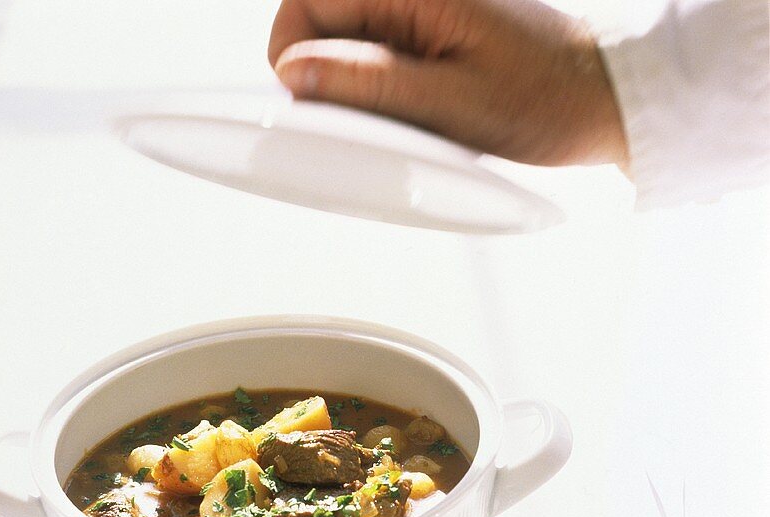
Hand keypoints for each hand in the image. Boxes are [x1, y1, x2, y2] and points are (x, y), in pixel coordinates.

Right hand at [269, 0, 628, 169]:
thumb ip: (367, 83)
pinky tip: (414, 113)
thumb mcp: (451, 104)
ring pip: (346, 39)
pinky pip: (377, 51)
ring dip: (355, 85)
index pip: (307, 1)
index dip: (294, 57)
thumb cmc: (545, 98)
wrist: (604, 97)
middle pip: (322, 18)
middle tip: (367, 122)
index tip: (310, 107)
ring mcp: (421, 5)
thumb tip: (293, 73)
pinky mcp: (430, 26)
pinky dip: (380, 88)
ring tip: (404, 119)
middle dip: (325, 74)